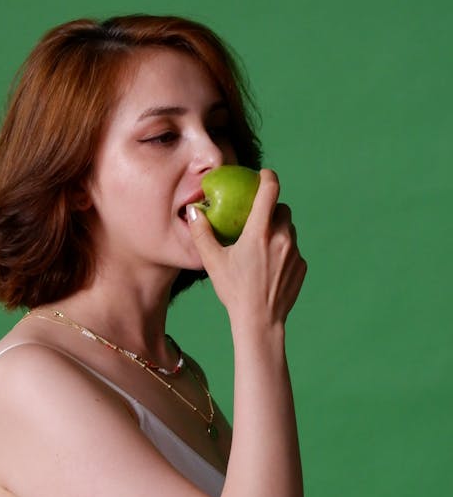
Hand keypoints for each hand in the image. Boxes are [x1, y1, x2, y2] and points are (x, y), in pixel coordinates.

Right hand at [187, 169, 306, 327]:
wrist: (260, 321)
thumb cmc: (234, 291)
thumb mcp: (213, 262)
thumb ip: (202, 233)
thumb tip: (193, 211)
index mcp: (259, 232)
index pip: (270, 190)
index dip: (268, 177)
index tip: (263, 175)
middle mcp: (282, 238)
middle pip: (283, 209)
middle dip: (272, 210)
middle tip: (257, 220)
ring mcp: (295, 252)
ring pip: (289, 230)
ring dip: (278, 232)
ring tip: (261, 248)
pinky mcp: (302, 266)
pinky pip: (294, 250)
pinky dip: (283, 252)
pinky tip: (269, 268)